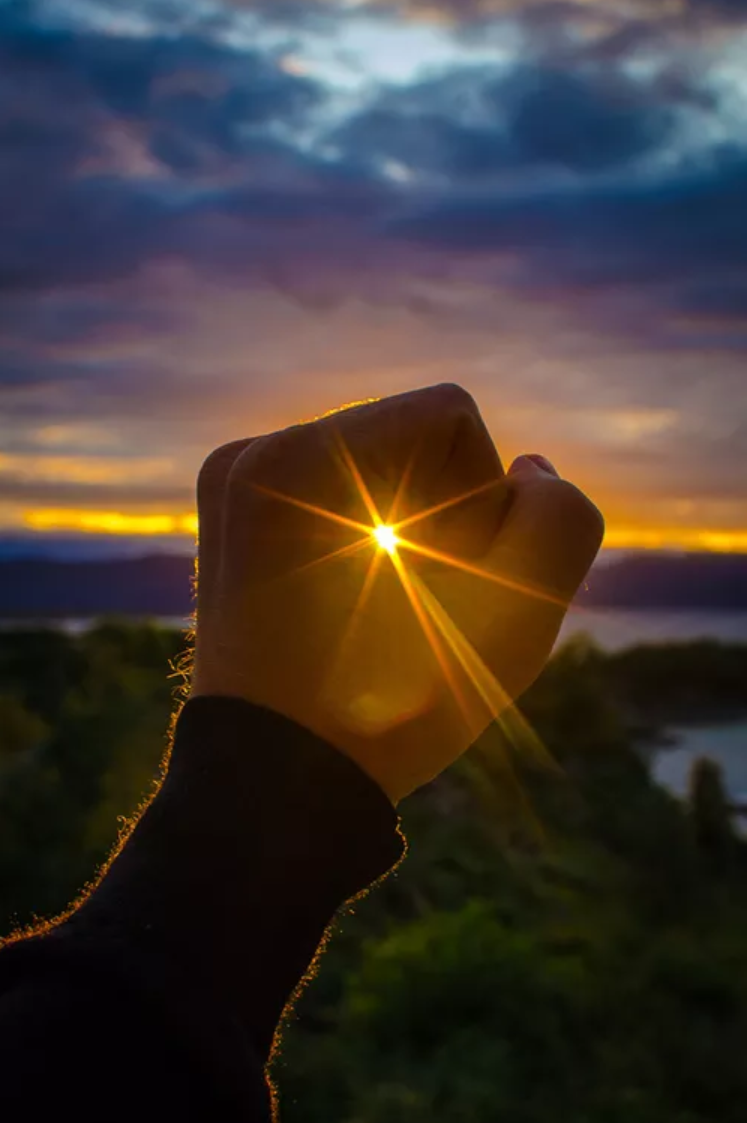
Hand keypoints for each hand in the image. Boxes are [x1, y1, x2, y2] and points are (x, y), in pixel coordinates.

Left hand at [191, 385, 603, 803]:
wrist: (278, 789)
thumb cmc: (398, 705)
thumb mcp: (519, 616)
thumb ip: (560, 518)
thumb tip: (526, 467)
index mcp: (305, 458)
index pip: (450, 416)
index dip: (482, 505)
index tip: (443, 588)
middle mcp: (253, 455)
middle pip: (406, 439)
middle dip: (440, 518)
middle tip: (410, 611)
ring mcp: (231, 487)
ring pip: (370, 467)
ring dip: (404, 528)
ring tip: (378, 613)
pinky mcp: (228, 522)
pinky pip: (328, 495)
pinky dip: (359, 537)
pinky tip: (348, 605)